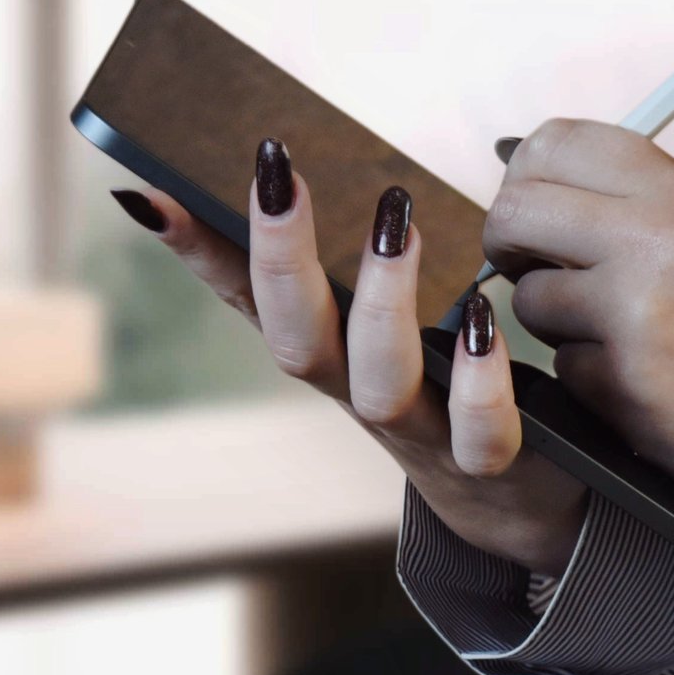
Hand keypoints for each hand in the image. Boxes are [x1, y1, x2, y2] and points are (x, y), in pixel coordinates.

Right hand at [110, 139, 586, 575]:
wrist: (519, 502)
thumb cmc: (449, 386)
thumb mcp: (391, 321)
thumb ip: (358, 255)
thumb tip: (311, 172)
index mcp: (333, 354)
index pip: (251, 300)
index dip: (202, 254)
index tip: (154, 190)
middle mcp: (361, 395)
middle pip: (299, 342)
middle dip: (281, 260)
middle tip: (280, 173)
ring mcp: (423, 434)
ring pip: (381, 384)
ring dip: (383, 303)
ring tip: (397, 223)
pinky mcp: (491, 463)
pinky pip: (481, 435)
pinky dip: (480, 382)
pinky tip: (485, 320)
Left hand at [484, 119, 673, 541]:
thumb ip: (641, 204)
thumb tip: (541, 182)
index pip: (557, 142)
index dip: (525, 177)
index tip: (533, 210)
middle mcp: (661, 236)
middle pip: (517, 209)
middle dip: (508, 245)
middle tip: (530, 269)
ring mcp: (638, 307)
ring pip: (527, 295)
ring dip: (553, 322)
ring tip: (614, 336)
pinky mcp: (623, 377)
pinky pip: (558, 365)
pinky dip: (586, 376)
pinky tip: (639, 381)